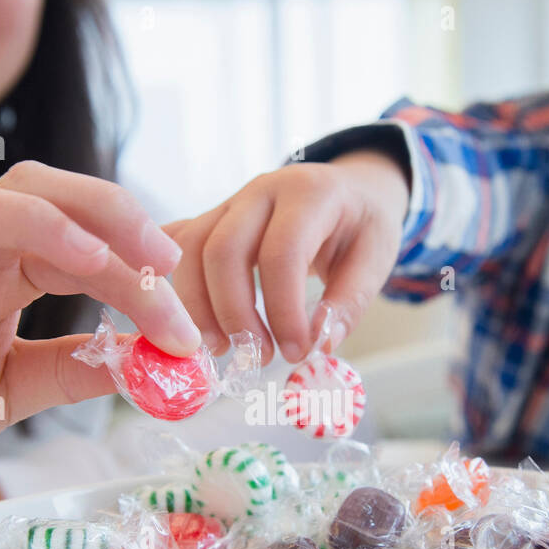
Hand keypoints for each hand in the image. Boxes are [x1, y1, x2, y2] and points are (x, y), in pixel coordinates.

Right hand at [0, 162, 199, 515]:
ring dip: (34, 221)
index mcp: (8, 270)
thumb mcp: (13, 388)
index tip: (188, 327)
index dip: (141, 273)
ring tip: (91, 256)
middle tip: (161, 261)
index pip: (86, 246)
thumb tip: (149, 364)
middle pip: (38, 193)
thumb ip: (72, 370)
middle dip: (108, 215)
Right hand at [164, 150, 408, 363]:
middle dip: (233, 313)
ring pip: (189, 250)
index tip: (295, 352)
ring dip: (197, 308)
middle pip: (223, 249)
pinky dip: (171, 284)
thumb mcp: (377, 258)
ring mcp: (229, 202)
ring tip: (222, 349)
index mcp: (309, 193)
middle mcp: (262, 190)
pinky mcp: (211, 220)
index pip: (282, 252)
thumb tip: (321, 346)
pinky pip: (177, 246)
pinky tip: (182, 321)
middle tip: (256, 357)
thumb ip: (350, 302)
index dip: (283, 310)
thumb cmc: (361, 225)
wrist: (348, 190)